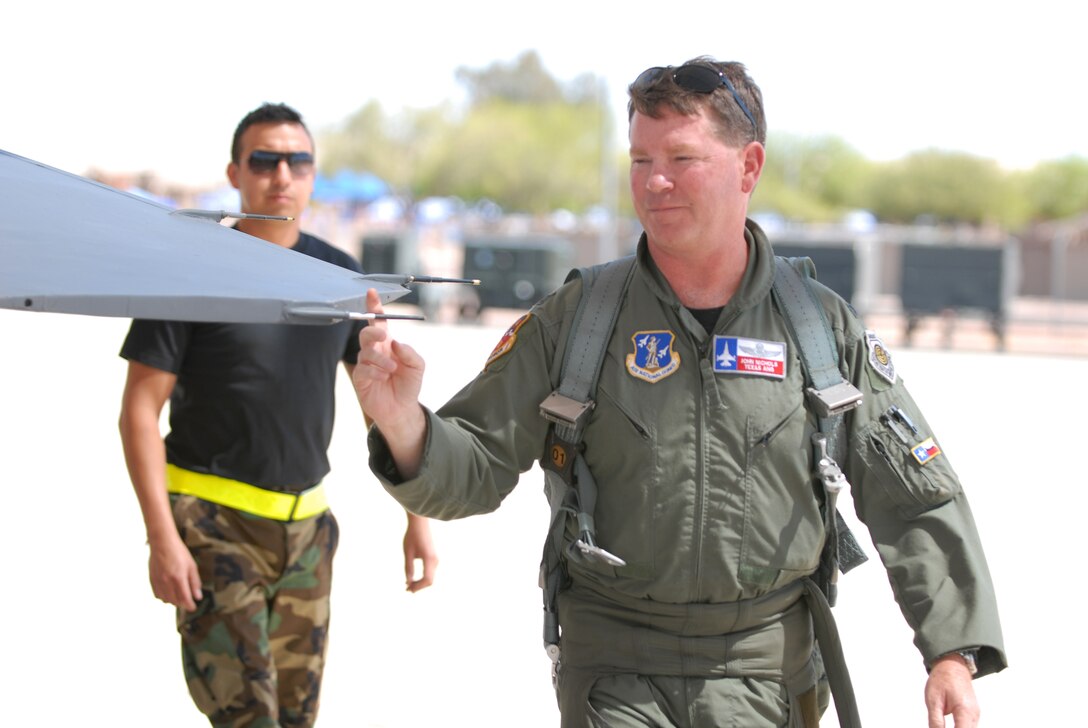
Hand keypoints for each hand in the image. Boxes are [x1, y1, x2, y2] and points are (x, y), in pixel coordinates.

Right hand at [147, 533, 202, 611]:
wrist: (162, 543)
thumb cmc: (179, 553)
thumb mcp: (191, 566)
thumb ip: (195, 582)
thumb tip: (198, 597)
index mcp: (179, 578)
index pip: (185, 598)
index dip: (190, 605)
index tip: (193, 607)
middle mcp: (167, 582)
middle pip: (175, 601)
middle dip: (182, 604)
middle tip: (188, 602)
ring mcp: (158, 581)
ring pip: (165, 600)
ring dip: (173, 601)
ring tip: (179, 597)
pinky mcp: (152, 580)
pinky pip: (157, 595)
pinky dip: (164, 597)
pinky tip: (169, 593)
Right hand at [353, 288, 426, 476]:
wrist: (402, 408)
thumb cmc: (409, 384)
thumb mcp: (418, 366)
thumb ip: (410, 352)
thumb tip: (395, 342)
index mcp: (388, 344)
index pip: (379, 322)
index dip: (374, 307)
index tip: (372, 293)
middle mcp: (375, 351)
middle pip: (366, 334)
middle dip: (373, 332)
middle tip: (384, 338)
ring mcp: (366, 364)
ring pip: (366, 352)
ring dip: (381, 360)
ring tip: (392, 370)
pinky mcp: (361, 378)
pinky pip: (363, 369)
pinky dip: (375, 372)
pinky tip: (382, 378)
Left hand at [403, 513, 437, 592]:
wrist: (420, 524)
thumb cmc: (412, 537)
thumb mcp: (408, 553)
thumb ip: (408, 568)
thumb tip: (408, 583)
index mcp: (429, 559)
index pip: (427, 580)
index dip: (418, 587)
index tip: (407, 589)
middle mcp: (435, 561)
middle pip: (429, 581)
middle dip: (418, 587)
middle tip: (406, 590)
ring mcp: (435, 560)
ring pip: (430, 578)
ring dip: (420, 583)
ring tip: (408, 586)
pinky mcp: (433, 558)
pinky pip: (430, 573)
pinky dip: (422, 578)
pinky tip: (412, 579)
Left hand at [925, 654, 979, 726]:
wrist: (952, 665)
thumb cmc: (942, 679)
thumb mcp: (933, 700)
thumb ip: (935, 721)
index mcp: (965, 711)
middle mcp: (974, 714)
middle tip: (938, 727)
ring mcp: (975, 714)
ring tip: (941, 726)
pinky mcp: (973, 714)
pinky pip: (968, 726)